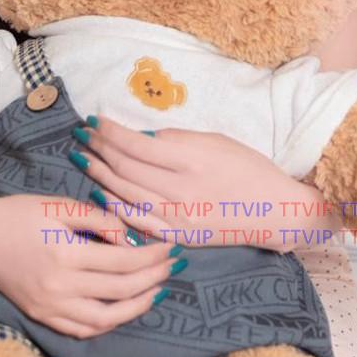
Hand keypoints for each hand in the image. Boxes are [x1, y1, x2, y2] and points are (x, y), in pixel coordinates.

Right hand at [0, 193, 179, 337]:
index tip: (171, 246)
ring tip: (156, 291)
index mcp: (66, 254)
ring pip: (105, 319)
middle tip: (172, 265)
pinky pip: (83, 329)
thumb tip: (130, 238)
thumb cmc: (20, 214)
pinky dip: (108, 322)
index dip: (152, 256)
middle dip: (153, 278)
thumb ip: (98, 219)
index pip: (123, 261)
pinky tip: (123, 308)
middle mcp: (59, 287)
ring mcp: (50, 307)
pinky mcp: (42, 316)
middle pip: (120, 290)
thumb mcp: (59, 205)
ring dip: (137, 307)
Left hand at [68, 116, 341, 252]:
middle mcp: (180, 190)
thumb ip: (175, 139)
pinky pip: (137, 222)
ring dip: (99, 175)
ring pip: (125, 194)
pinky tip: (99, 194)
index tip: (95, 120)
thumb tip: (139, 136)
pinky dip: (114, 207)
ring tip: (82, 158)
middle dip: (99, 149)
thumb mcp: (214, 140)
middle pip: (125, 168)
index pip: (136, 144)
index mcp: (190, 160)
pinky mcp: (178, 236)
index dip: (110, 132)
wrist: (274, 210)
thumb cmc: (248, 167)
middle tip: (81, 135)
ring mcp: (177, 217)